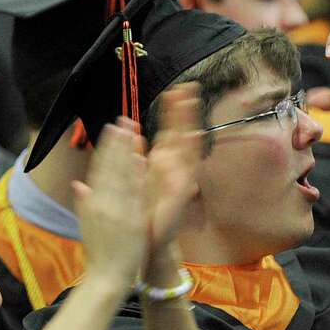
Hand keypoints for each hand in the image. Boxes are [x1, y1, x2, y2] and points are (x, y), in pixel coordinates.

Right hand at [73, 119, 148, 291]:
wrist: (106, 278)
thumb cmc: (98, 253)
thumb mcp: (86, 225)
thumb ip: (84, 203)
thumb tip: (78, 185)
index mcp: (91, 204)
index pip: (98, 169)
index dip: (105, 148)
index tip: (110, 129)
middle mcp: (102, 204)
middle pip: (109, 167)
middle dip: (115, 143)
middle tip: (122, 120)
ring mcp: (117, 211)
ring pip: (121, 175)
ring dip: (126, 151)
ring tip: (131, 131)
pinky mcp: (130, 220)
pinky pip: (134, 193)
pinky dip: (137, 175)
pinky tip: (141, 158)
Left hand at [146, 83, 202, 260]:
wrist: (147, 241)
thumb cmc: (143, 213)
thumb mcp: (136, 180)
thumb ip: (136, 158)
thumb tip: (135, 135)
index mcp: (160, 163)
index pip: (167, 131)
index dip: (171, 112)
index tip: (173, 91)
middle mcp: (172, 167)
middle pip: (180, 132)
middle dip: (184, 111)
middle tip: (188, 87)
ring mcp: (180, 177)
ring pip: (188, 145)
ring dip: (191, 124)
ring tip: (193, 103)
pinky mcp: (183, 191)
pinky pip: (190, 168)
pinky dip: (192, 152)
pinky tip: (194, 135)